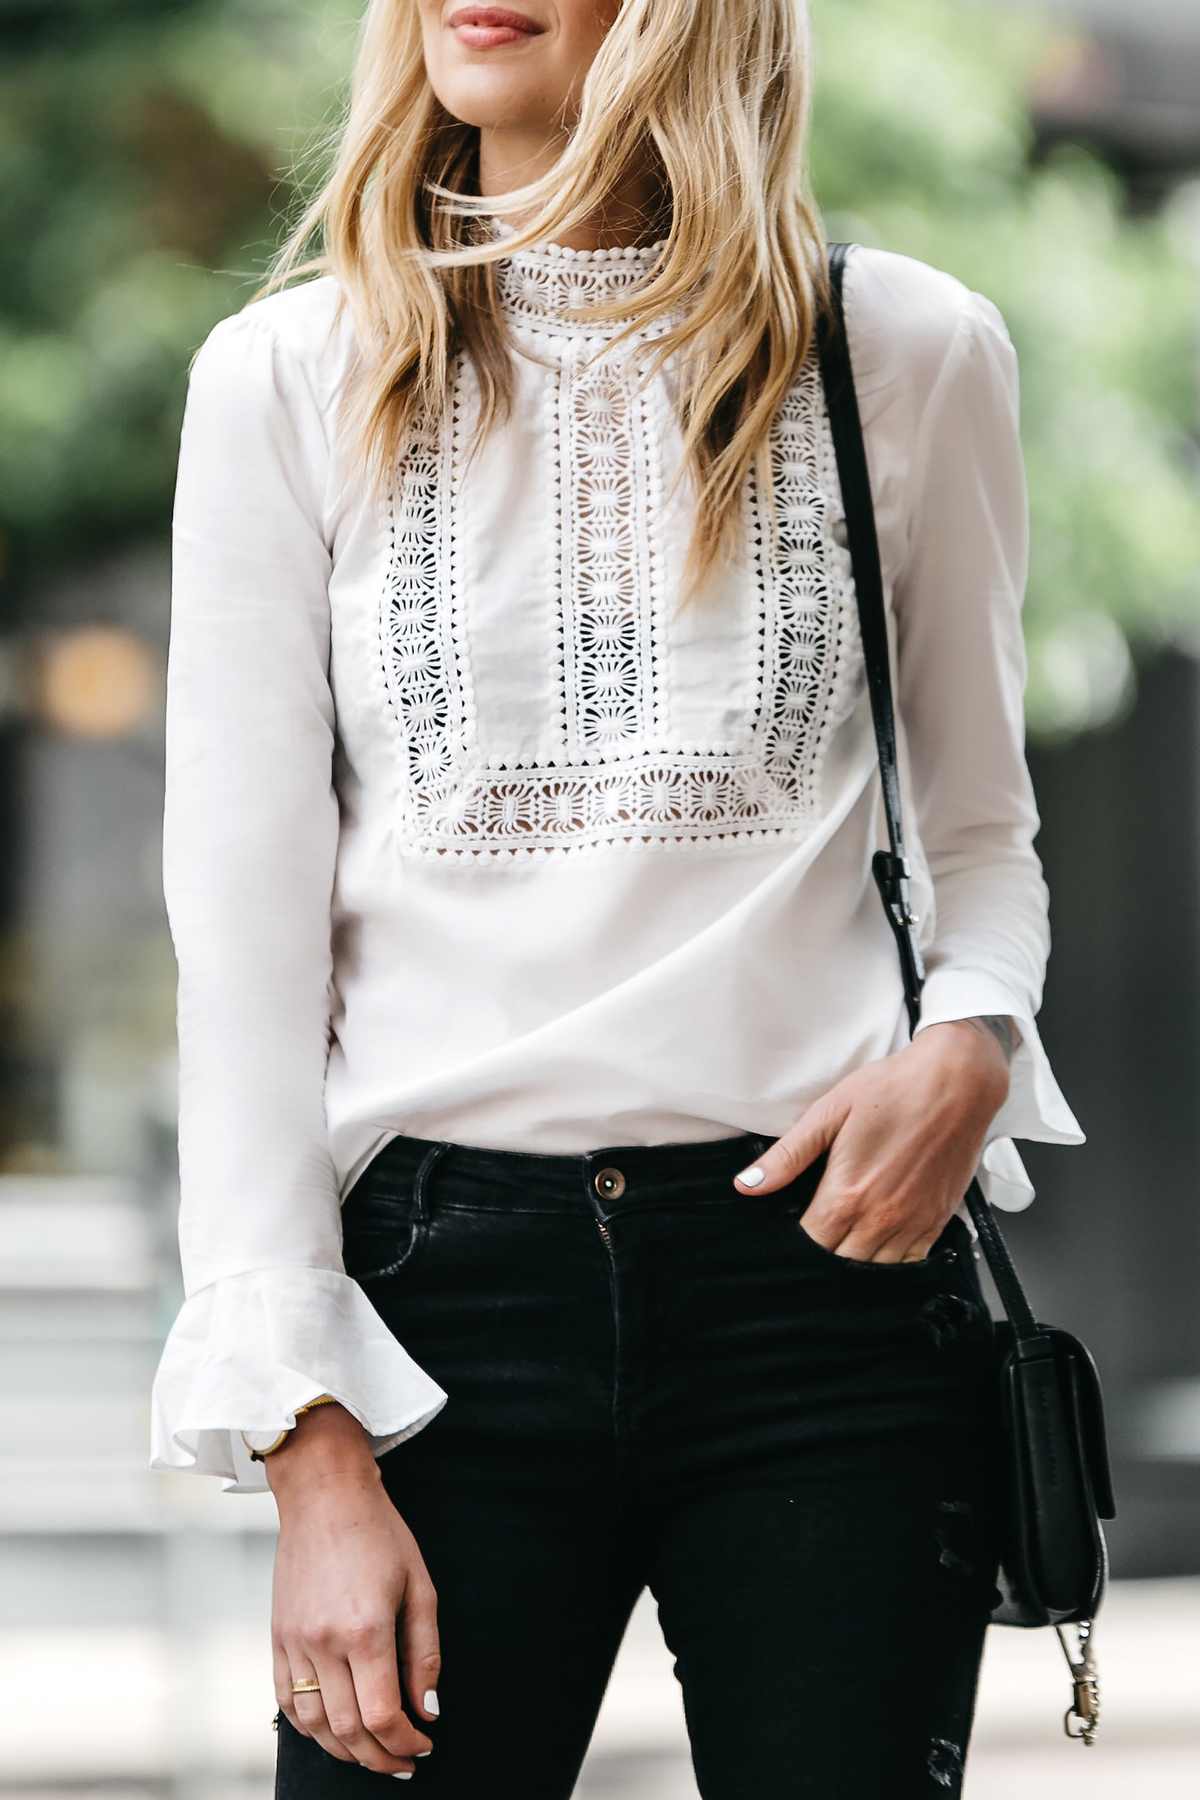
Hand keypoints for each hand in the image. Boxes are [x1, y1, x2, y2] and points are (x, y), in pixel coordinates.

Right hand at [266, 1403, 438, 1776]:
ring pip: (314, 1724)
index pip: (382, 1715)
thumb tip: (429, 1709)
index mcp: (365, 1629)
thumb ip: (426, 1653)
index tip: (424, 1744)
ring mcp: (294, 1642)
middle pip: (348, 1730)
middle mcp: (324, 1642)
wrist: (324, 1495)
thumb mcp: (421, 1586)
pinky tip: (332, 1731)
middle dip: (379, 1757)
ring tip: (371, 1753)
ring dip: (344, 1751)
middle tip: (402, 1763)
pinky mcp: (276, 1637)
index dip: (406, 1742)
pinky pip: (285, 1701)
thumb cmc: (380, 1534)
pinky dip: (309, 1728)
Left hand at [734, 1018, 1017, 1262]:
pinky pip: (909, 1262)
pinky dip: (891, 1259)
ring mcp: (912, 1224)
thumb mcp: (829, 1113)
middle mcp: (880, 1218)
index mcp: (846, 1195)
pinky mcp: (937, 1221)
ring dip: (856, 1259)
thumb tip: (747, 1185)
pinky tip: (879, 1238)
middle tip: (819, 1230)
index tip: (794, 1230)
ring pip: (874, 1270)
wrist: (956, 1081)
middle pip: (840, 1264)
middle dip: (824, 1254)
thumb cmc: (892, 1089)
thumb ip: (788, 1156)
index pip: (810, 1245)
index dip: (797, 1244)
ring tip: (846, 1236)